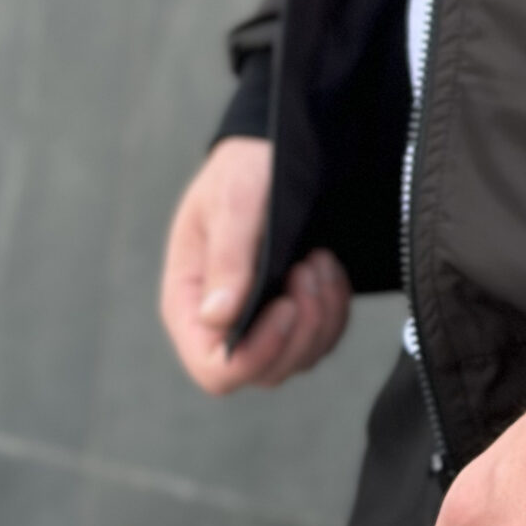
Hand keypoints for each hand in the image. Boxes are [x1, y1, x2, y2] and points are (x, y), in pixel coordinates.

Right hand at [159, 136, 350, 393]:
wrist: (275, 153)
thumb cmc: (246, 171)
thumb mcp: (235, 201)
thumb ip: (228, 258)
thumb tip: (217, 318)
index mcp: (189, 302)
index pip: (214, 368)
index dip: (254, 354)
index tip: (286, 305)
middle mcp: (222, 323)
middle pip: (264, 372)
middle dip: (299, 328)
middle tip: (307, 265)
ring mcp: (261, 322)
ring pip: (300, 358)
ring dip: (321, 313)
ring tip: (316, 258)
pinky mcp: (296, 315)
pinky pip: (324, 338)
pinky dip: (335, 307)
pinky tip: (327, 264)